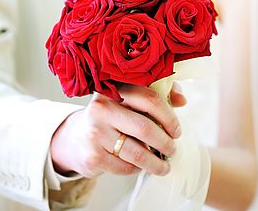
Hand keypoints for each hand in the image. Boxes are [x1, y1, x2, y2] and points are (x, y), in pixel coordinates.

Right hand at [50, 83, 185, 178]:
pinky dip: (138, 168)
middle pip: (145, 128)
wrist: (76, 137)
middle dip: (165, 143)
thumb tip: (182, 100)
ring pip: (137, 152)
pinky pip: (125, 167)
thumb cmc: (112, 115)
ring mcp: (96, 132)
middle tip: (172, 149)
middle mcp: (103, 108)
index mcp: (115, 89)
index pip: (150, 99)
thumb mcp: (130, 99)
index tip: (176, 130)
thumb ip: (158, 94)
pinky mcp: (93, 156)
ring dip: (156, 162)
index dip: (169, 116)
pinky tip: (141, 165)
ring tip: (164, 165)